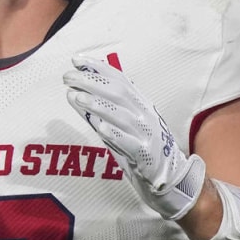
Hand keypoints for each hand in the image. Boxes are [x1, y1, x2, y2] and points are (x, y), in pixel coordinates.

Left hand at [62, 54, 204, 220]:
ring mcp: (147, 134)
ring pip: (121, 115)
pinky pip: (129, 143)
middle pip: (118, 93)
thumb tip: (75, 94)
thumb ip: (102, 111)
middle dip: (92, 82)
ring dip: (98, 105)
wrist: (170, 179)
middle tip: (68, 77)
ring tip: (77, 97)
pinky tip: (99, 126)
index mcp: (141, 104)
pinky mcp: (145, 155)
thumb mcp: (122, 126)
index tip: (77, 60)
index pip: (119, 80)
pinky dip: (114, 133)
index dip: (98, 68)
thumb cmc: (141, 149)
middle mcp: (145, 115)